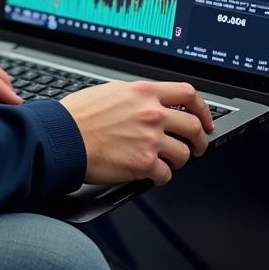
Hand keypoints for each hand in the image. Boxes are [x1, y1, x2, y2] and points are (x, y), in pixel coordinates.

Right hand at [60, 80, 213, 186]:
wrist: (64, 137)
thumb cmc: (79, 115)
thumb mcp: (112, 92)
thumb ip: (136, 97)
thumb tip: (150, 104)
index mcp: (144, 92)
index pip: (188, 94)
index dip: (202, 109)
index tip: (204, 120)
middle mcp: (151, 113)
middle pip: (193, 126)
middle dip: (200, 140)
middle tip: (196, 147)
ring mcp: (150, 139)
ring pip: (183, 154)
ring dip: (178, 161)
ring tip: (167, 162)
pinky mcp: (144, 163)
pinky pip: (166, 175)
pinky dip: (161, 177)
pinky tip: (151, 175)